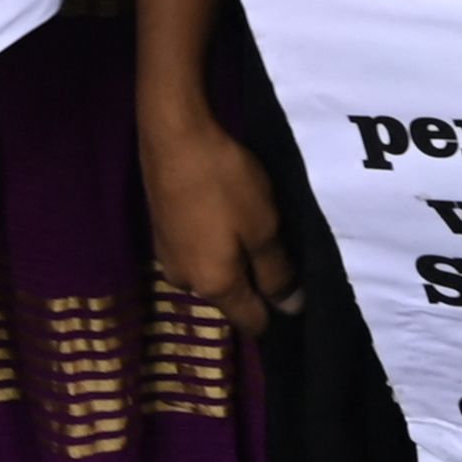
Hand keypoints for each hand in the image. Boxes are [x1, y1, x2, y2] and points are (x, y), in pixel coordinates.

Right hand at [144, 103, 300, 331]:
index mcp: (213, 286)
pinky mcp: (163, 232)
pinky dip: (217, 244)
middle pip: (229, 297)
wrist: (174, 139)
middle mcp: (186, 281)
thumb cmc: (224, 185)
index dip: (275, 317)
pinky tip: (229, 222)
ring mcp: (169, 257)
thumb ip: (276, 271)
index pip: (249, 321)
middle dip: (255, 287)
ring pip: (212, 273)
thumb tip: (290, 308)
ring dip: (235, 262)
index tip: (298, 303)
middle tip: (285, 262)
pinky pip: (199, 252)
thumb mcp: (263, 227)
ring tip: (259, 238)